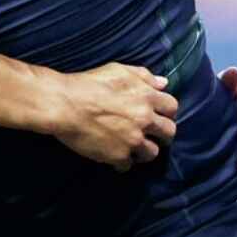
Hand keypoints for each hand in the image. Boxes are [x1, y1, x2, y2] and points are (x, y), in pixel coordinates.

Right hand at [55, 63, 178, 171]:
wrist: (65, 104)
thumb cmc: (88, 83)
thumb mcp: (118, 70)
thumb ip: (144, 76)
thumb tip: (163, 83)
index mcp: (146, 97)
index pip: (172, 107)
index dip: (166, 112)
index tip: (158, 115)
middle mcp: (144, 120)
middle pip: (169, 133)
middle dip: (162, 134)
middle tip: (151, 135)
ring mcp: (133, 140)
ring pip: (152, 153)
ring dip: (144, 150)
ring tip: (132, 147)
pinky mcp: (118, 156)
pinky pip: (128, 165)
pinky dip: (122, 161)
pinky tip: (113, 155)